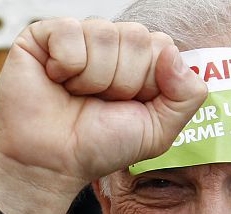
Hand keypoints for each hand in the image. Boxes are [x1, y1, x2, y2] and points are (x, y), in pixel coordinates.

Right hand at [0, 18, 206, 213]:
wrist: (50, 164)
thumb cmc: (96, 148)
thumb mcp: (157, 131)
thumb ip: (188, 95)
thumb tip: (173, 53)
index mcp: (137, 62)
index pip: (161, 46)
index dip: (146, 83)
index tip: (124, 107)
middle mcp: (108, 45)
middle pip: (136, 37)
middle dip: (121, 82)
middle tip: (97, 103)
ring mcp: (76, 38)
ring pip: (104, 35)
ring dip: (92, 78)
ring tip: (74, 95)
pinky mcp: (42, 37)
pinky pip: (70, 31)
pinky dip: (65, 64)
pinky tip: (55, 80)